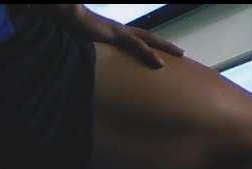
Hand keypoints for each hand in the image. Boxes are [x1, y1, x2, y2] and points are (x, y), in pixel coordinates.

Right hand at [60, 5, 183, 68]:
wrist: (69, 19)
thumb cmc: (74, 32)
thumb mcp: (87, 47)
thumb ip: (94, 55)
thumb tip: (91, 67)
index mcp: (116, 35)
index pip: (139, 41)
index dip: (151, 48)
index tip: (162, 56)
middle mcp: (123, 32)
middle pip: (150, 39)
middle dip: (166, 45)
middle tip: (181, 53)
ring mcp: (121, 32)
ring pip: (149, 41)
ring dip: (165, 47)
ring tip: (180, 54)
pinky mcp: (118, 35)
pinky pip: (138, 46)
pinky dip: (150, 54)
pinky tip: (160, 63)